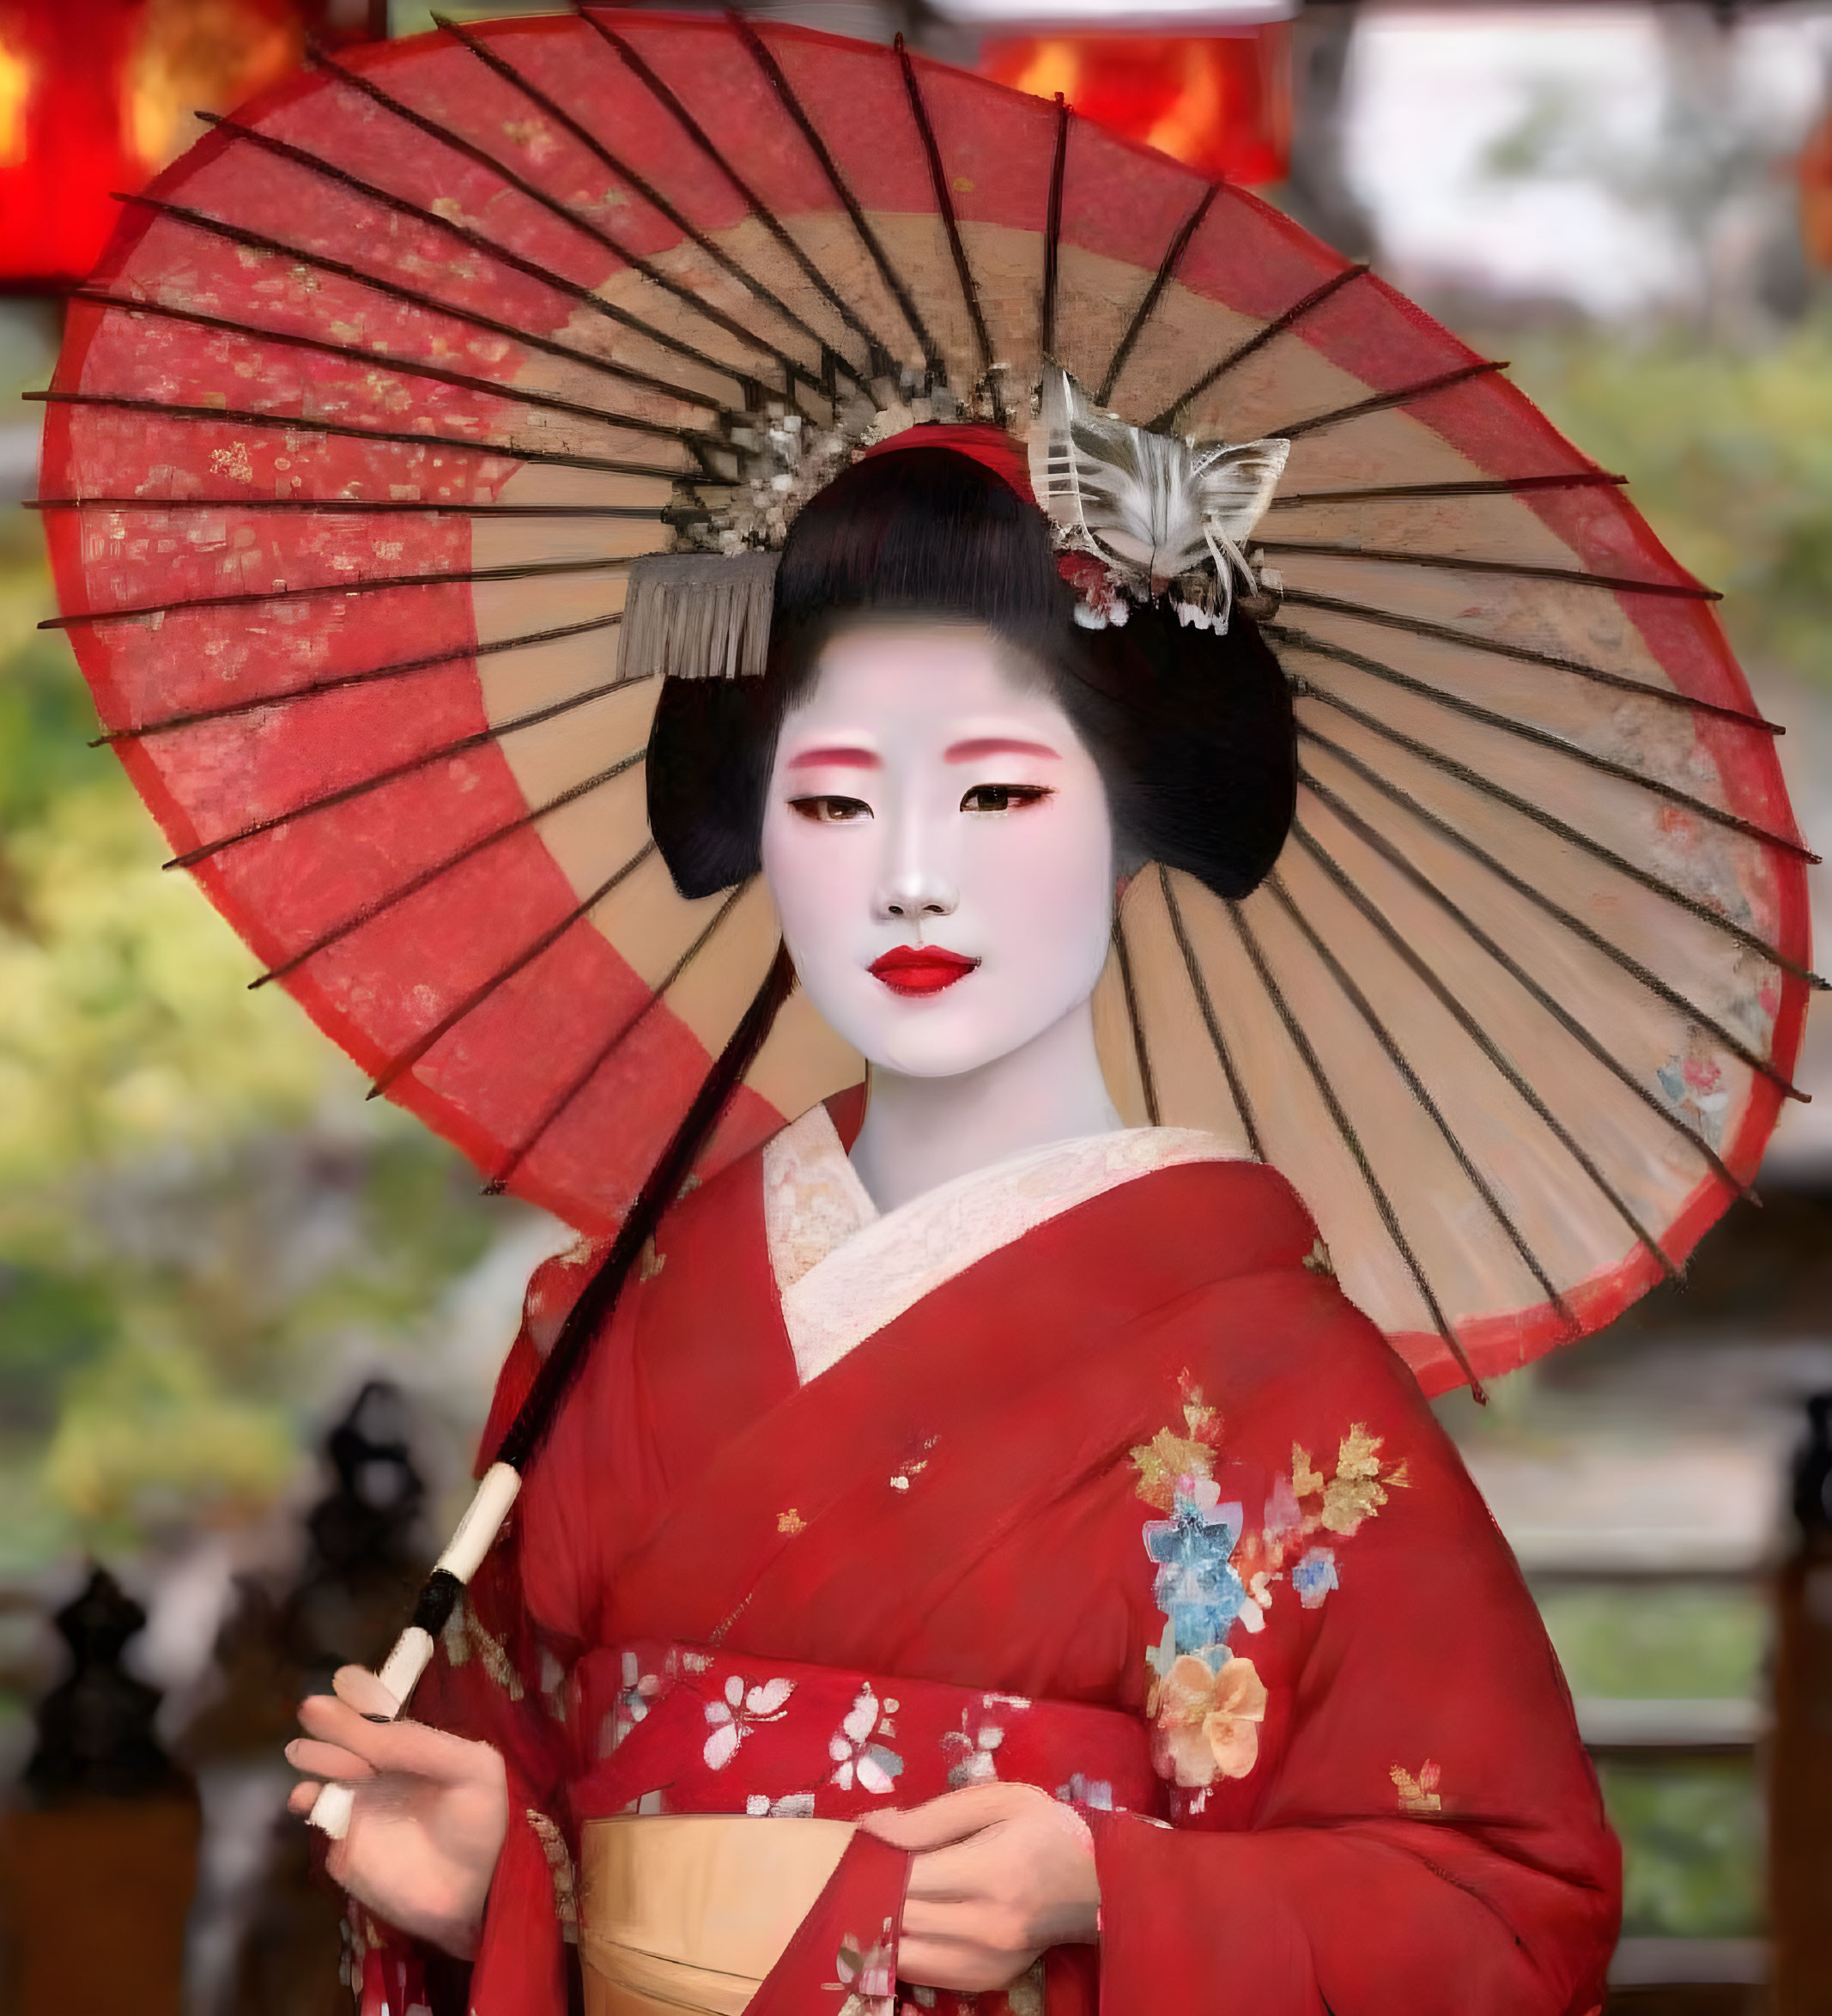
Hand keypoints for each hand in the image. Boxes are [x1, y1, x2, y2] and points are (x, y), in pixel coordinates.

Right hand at [286, 1665, 509, 1959]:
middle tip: (310, 1710)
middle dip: (332, 1725)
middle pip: (350, 1740)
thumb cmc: (479, 1823)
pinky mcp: (345, 1845)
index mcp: (415, 1749)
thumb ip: (420, 1744)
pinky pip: (321, 1818)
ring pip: (330, 1774)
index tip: (342, 1680)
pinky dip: (310, 1803)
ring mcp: (361, 1807)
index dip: (361, 1696)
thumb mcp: (470, 1769)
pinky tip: (306, 1796)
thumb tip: (367, 1719)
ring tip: (302, 1751)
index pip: (382, 1715)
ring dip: (317, 1758)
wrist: (474, 1893)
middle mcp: (384, 1771)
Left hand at [858, 1783, 1099, 1991]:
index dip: (872, 1866)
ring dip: (879, 1929)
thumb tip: (871, 1828)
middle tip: (857, 1874)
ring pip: (903, 1954)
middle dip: (870, 1896)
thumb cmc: (1045, 1830)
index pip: (907, 1879)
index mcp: (991, 1872)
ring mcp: (987, 1962)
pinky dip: (902, 1950)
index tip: (859, 1851)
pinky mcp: (987, 1981)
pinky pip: (923, 1972)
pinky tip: (900, 1926)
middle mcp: (988, 1927)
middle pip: (900, 1919)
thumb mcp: (997, 1801)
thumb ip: (932, 1817)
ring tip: (872, 1901)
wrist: (1098, 1882)